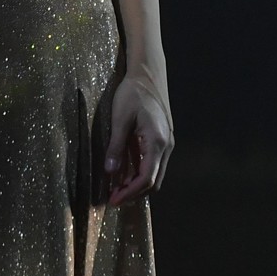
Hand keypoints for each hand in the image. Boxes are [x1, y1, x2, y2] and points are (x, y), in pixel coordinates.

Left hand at [104, 72, 173, 205]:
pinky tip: (125, 174)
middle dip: (134, 193)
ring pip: (156, 174)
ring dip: (137, 185)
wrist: (148, 74)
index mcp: (157, 142)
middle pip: (154, 182)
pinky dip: (141, 174)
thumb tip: (110, 172)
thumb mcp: (120, 119)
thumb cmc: (133, 93)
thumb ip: (116, 147)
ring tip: (116, 188)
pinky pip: (154, 164)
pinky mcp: (163, 140)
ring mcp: (167, 143)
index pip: (147, 178)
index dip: (129, 193)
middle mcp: (166, 146)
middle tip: (113, 197)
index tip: (113, 200)